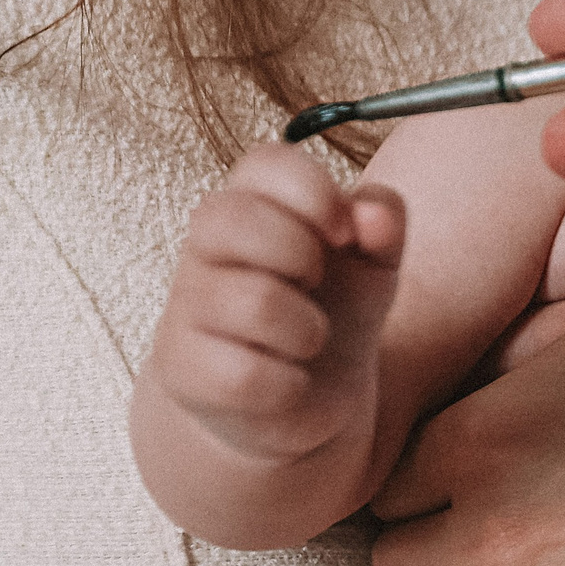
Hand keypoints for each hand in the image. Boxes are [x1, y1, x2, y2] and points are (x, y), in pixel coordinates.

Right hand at [135, 142, 402, 465]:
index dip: (313, 190)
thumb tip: (371, 215)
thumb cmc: (334, 313)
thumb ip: (383, 225)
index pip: (263, 162)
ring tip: (308, 340)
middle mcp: (204, 250)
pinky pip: (245, 373)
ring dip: (307, 329)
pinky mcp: (181, 371)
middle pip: (233, 218)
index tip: (345, 233)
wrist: (298, 403)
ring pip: (252, 302)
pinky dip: (288, 383)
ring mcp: (184, 310)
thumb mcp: (374, 264)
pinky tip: (289, 382)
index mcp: (250, 206)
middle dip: (300, 254)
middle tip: (317, 284)